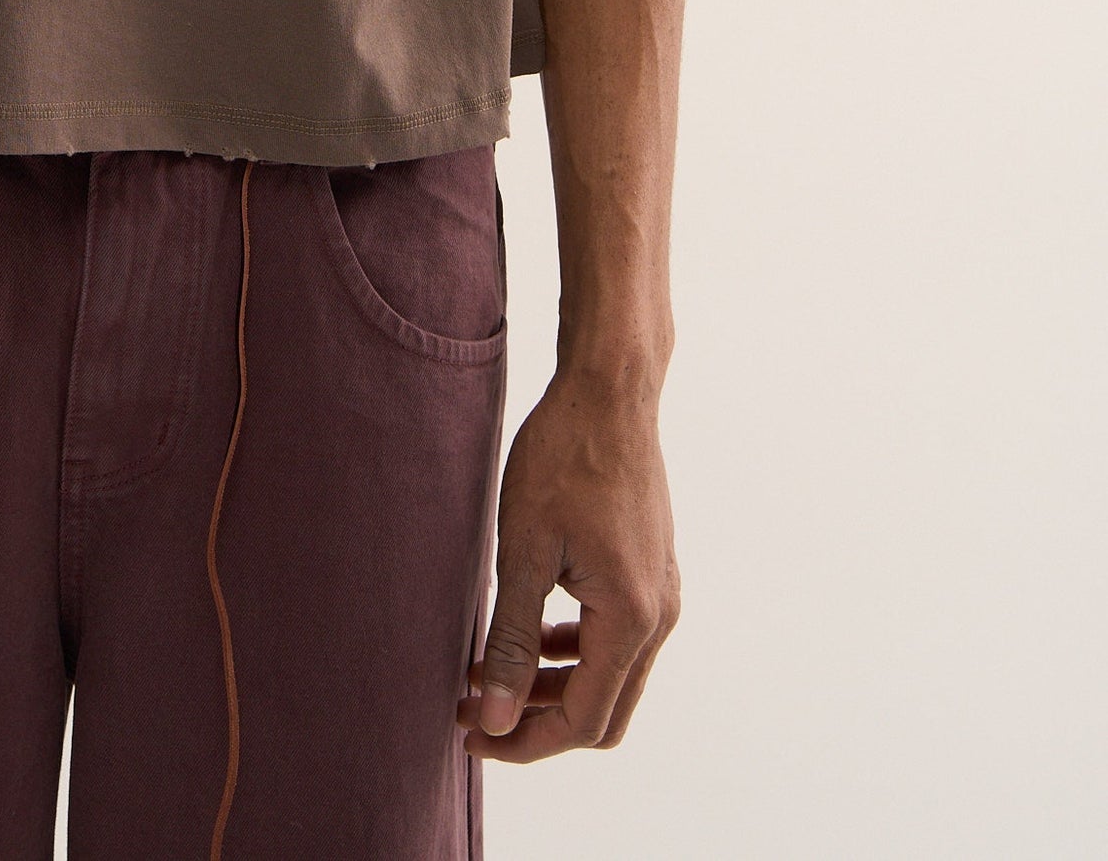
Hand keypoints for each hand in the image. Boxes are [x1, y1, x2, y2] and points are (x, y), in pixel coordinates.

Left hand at [458, 370, 678, 759]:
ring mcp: (661, 593)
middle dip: (536, 720)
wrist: (609, 391)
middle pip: (603, 712)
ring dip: (551, 684)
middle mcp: (659, 617)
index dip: (524, 740)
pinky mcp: (652, 572)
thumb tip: (498, 718)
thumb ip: (511, 640)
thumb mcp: (524, 550)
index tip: (470, 730)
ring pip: (610, 676)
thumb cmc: (563, 459)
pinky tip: (526, 628)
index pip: (583, 721)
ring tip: (487, 669)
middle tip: (473, 706)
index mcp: (631, 619)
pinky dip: (571, 650)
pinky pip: (615, 637)